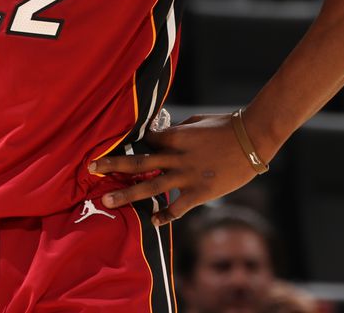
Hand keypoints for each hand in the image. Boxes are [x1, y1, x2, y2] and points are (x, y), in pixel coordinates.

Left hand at [88, 113, 263, 225]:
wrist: (252, 138)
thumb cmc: (226, 125)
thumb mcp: (198, 121)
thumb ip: (179, 130)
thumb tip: (166, 134)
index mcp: (176, 136)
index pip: (145, 140)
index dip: (133, 143)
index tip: (119, 147)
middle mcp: (176, 157)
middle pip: (138, 162)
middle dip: (113, 165)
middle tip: (91, 167)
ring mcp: (187, 176)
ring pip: (150, 187)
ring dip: (127, 194)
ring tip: (107, 199)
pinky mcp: (200, 193)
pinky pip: (177, 207)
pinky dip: (164, 215)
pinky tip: (153, 221)